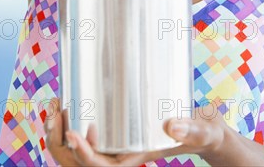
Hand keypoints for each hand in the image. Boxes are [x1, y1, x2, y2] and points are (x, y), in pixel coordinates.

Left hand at [45, 98, 227, 165]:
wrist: (207, 129)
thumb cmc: (207, 132)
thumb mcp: (203, 129)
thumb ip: (192, 128)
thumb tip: (172, 125)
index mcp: (140, 156)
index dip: (85, 156)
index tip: (74, 135)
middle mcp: (126, 152)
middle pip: (86, 161)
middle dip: (65, 142)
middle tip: (56, 110)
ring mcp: (123, 141)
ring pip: (84, 148)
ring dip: (66, 132)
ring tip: (58, 104)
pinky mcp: (123, 129)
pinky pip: (93, 134)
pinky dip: (77, 122)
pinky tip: (73, 101)